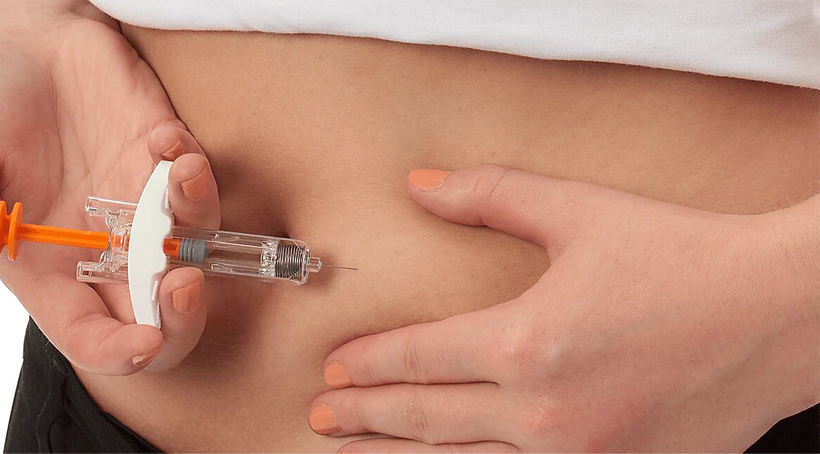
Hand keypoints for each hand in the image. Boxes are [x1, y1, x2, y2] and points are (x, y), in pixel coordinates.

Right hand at [0, 2, 220, 373]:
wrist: (21, 44)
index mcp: (47, 269)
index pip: (88, 333)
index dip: (117, 350)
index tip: (143, 343)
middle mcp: (103, 250)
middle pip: (157, 312)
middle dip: (182, 315)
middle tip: (182, 282)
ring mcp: (142, 208)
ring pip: (193, 245)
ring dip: (196, 221)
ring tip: (181, 176)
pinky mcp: (167, 165)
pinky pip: (199, 183)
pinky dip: (194, 168)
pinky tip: (166, 139)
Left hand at [309, 165, 819, 452]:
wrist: (779, 313)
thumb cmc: (683, 258)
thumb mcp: (581, 212)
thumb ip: (492, 195)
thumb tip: (422, 186)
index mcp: (527, 342)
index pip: (418, 358)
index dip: (368, 364)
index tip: (335, 370)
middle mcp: (543, 410)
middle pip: (426, 417)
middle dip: (368, 418)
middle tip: (324, 419)